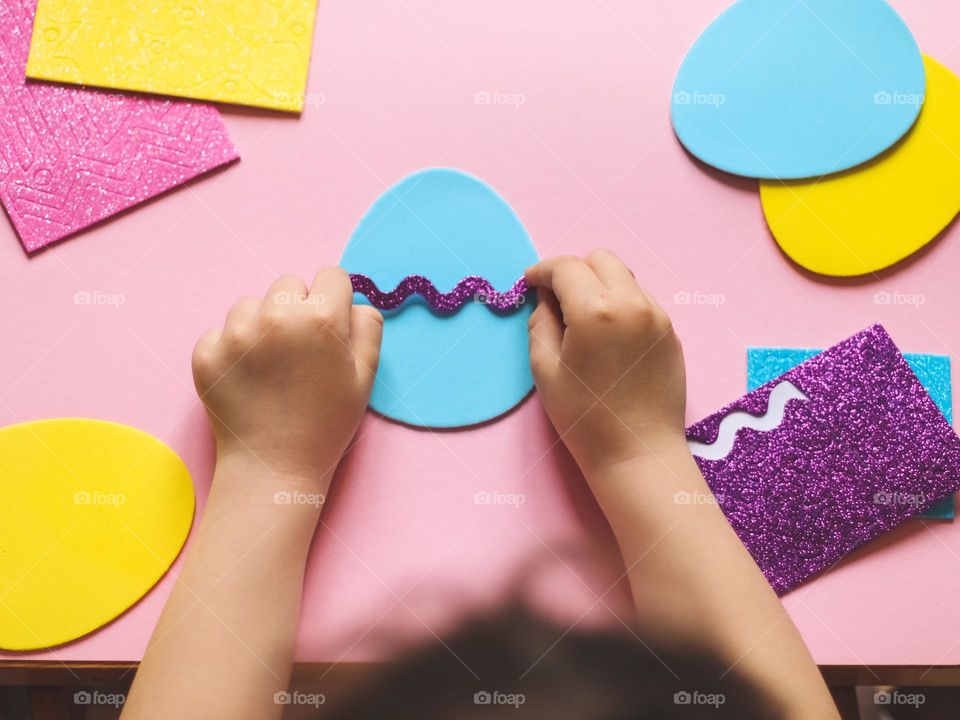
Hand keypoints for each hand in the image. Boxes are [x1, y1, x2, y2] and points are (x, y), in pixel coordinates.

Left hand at [192, 268, 381, 486]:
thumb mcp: (365, 377)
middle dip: (297, 308)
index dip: (333, 299)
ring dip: (261, 324)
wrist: (273, 469)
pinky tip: (247, 378)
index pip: (330, 276)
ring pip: (251, 304)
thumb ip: (367, 328)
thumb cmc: (326, 424)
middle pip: (289, 283)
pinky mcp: (206, 353)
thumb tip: (353, 302)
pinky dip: (232, 349)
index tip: (328, 325)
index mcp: (321, 320)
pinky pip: (221, 331)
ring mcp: (236, 335)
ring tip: (271, 366)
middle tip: (298, 351)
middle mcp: (276, 318)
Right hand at [525, 251, 685, 474]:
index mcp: (597, 311)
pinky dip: (620, 305)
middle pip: (600, 259)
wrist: (637, 452)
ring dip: (599, 286)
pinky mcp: (670, 332)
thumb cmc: (584, 418)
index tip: (529, 282)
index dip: (542, 271)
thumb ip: (541, 321)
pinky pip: (640, 300)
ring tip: (584, 321)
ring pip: (624, 277)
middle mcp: (632, 304)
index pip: (566, 267)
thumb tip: (545, 297)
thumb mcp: (545, 369)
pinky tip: (608, 338)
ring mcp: (657, 316)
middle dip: (574, 271)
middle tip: (556, 300)